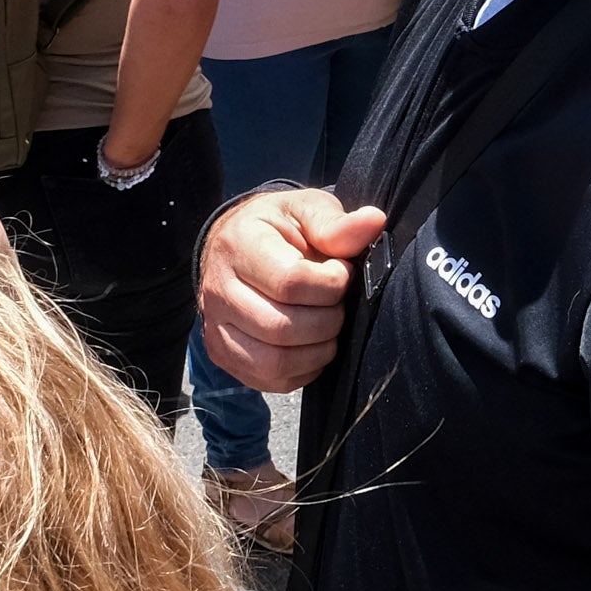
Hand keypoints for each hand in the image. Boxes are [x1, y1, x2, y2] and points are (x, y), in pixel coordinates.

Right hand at [199, 188, 387, 392]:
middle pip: (282, 328)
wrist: (235, 247)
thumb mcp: (305, 210)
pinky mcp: (223, 355)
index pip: (289, 282)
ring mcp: (216, 328)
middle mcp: (218, 290)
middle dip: (328, 321)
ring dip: (317, 351)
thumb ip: (336, 223)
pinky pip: (270, 379)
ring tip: (328, 325)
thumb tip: (374, 223)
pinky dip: (303, 369)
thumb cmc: (277, 228)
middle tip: (337, 303)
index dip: (331, 284)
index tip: (342, 272)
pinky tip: (312, 344)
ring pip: (274, 362)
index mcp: (239, 245)